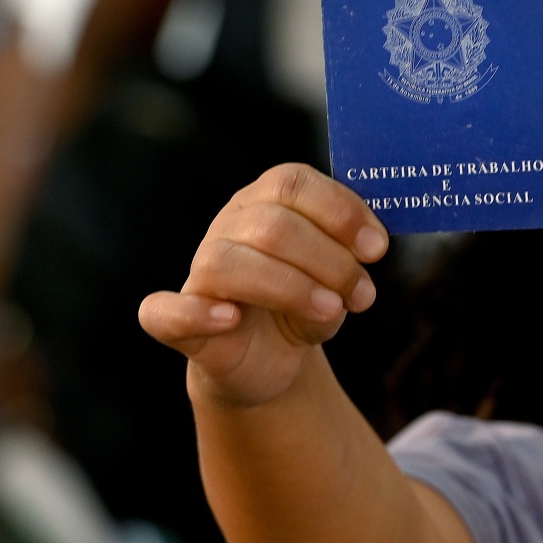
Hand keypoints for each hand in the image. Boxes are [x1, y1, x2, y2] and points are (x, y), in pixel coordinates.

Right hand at [139, 163, 387, 406]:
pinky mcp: (177, 322)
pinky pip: (164, 311)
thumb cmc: (307, 303)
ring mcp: (199, 273)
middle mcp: (228, 227)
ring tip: (330, 310)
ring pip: (228, 262)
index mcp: (267, 201)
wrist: (272, 359)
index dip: (340, 212)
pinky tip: (232, 319)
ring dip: (290, 287)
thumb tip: (373, 245)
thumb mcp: (338, 276)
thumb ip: (352, 255)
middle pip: (272, 225)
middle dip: (329, 260)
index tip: (377, 248)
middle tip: (363, 295)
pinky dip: (197, 312)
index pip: (293, 183)